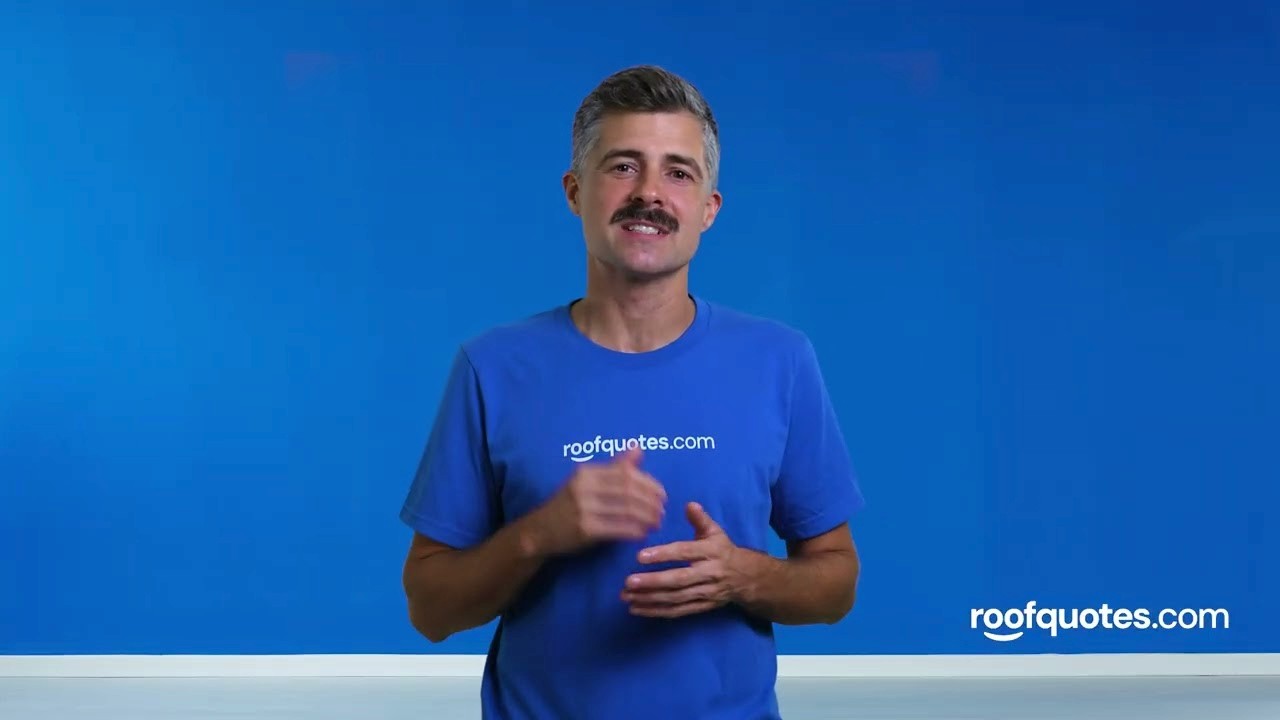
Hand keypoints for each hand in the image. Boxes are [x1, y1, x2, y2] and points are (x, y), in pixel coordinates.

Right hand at [525, 447, 666, 556]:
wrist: (538, 531)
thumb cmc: (567, 505)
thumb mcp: (587, 481)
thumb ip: (614, 466)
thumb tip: (639, 448)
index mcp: (587, 472)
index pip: (626, 474)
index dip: (648, 484)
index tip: (662, 494)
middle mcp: (584, 487)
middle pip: (629, 491)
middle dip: (650, 501)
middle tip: (662, 510)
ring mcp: (584, 508)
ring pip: (626, 510)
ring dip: (646, 517)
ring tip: (656, 522)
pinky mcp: (584, 529)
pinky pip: (618, 528)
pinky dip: (634, 530)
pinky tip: (642, 533)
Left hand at [621, 502, 742, 618]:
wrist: (745, 578)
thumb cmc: (723, 550)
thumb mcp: (715, 532)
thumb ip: (700, 519)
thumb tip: (689, 505)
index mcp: (711, 552)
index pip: (685, 553)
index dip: (663, 555)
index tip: (640, 556)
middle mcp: (709, 573)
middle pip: (679, 579)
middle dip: (653, 582)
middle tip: (629, 582)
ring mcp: (706, 593)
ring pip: (676, 598)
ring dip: (650, 599)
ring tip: (627, 596)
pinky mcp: (702, 607)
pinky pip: (678, 611)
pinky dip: (657, 612)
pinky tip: (637, 608)